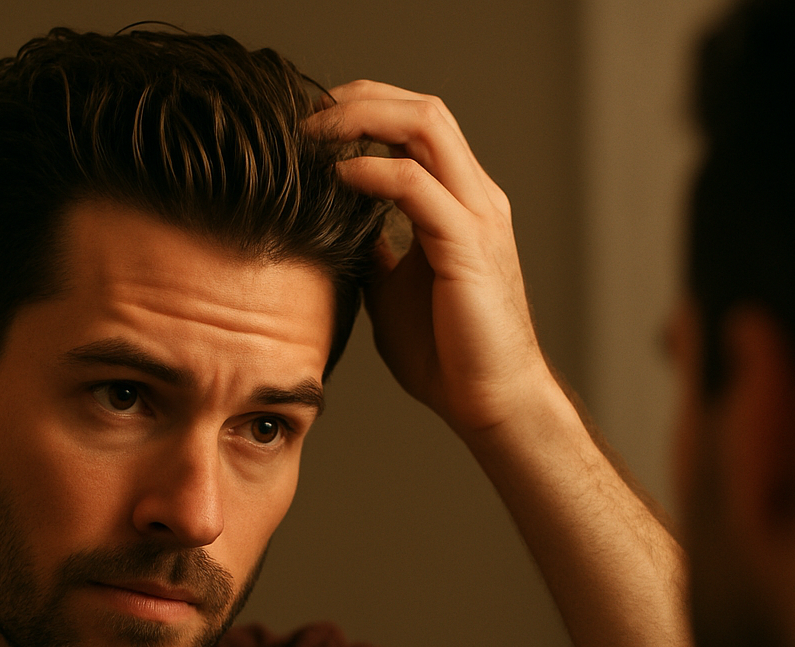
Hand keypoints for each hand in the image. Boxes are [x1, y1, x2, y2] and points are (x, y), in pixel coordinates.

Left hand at [308, 81, 555, 436]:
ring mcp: (476, 216)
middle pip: (422, 108)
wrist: (488, 400)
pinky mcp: (467, 244)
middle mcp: (475, 197)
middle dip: (359, 98)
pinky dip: (372, 171)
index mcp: (461, 202)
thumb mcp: (392, 287)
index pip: (418, 124)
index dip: (366, 108)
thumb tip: (335, 227)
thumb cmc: (447, 353)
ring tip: (315, 132)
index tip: (312, 123)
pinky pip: (415, 184)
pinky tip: (337, 176)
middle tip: (305, 112)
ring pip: (425, 126)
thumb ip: (374, 249)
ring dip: (363, 119)